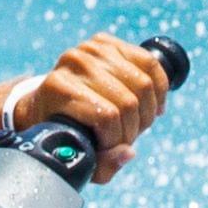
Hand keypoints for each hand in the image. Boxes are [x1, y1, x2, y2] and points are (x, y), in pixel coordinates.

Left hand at [10, 34, 176, 180]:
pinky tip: (154, 104)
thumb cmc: (63, 132)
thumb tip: (128, 153)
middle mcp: (73, 62)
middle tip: (128, 137)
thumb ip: (101, 165)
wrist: (48, 102)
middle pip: (128, 102)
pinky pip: (150, 64)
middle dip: (134, 128)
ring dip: (147, 112)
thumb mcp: (76, 155)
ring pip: (143, 85)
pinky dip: (159, 88)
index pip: (107, 116)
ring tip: (137, 123)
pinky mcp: (109, 42)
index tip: (112, 149)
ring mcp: (92, 48)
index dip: (117, 139)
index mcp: (58, 87)